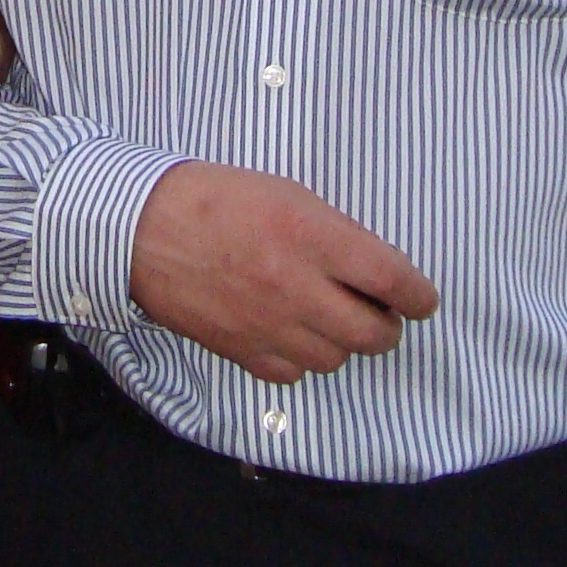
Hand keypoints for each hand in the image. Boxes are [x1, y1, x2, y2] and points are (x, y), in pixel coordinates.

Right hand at [127, 162, 438, 384]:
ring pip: (336, 358)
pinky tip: (292, 334)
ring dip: (343, 342)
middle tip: (380, 313)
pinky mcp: (241, 350)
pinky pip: (293, 373)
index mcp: (311, 236)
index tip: (422, 300)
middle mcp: (297, 286)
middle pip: (373, 332)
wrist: (143, 228)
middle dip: (387, 326)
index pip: (390, 279)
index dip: (418, 295)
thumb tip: (371, 271)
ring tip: (331, 320)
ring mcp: (269, 325)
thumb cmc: (216, 198)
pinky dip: (301, 358)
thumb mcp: (286, 193)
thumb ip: (333, 233)